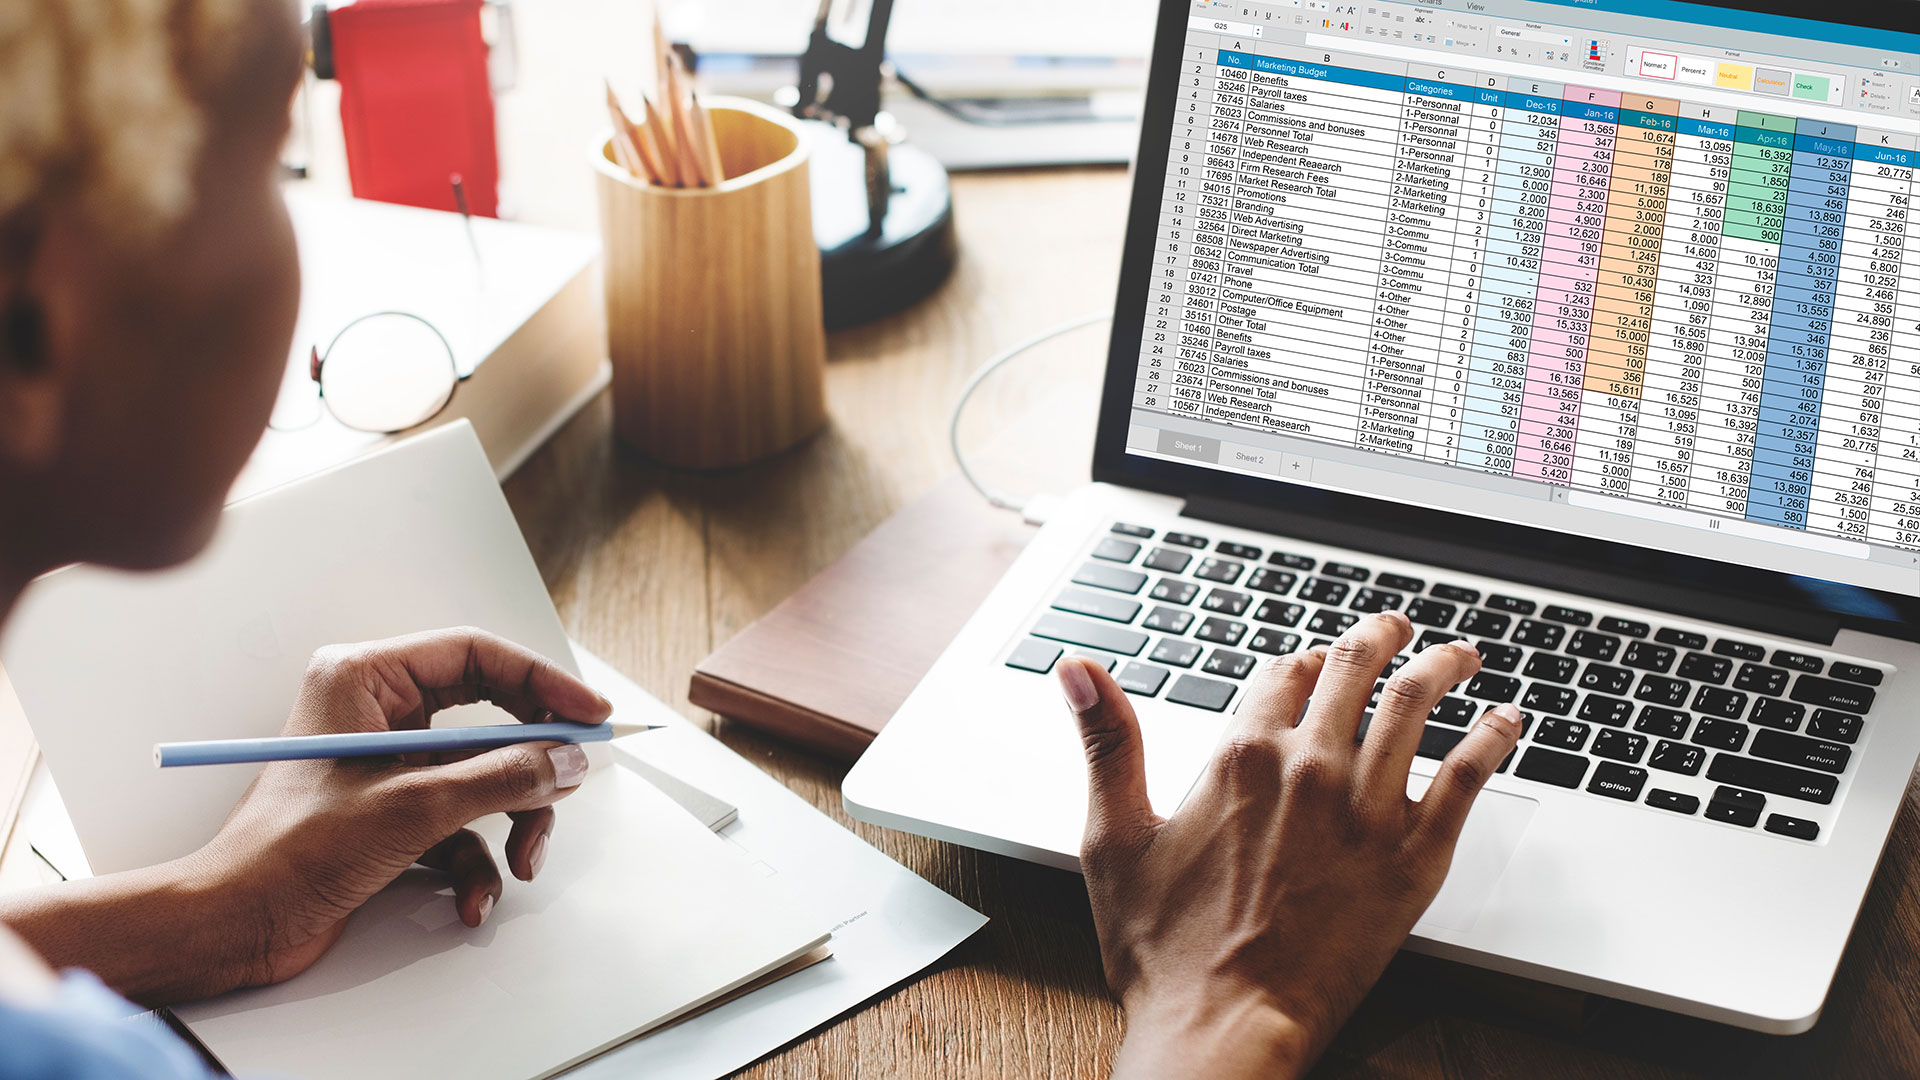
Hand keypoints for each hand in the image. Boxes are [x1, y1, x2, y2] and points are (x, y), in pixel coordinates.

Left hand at [0, 627, 611, 1003]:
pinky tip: (470, 900)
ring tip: (519, 863)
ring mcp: (386, 763)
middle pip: (490, 718)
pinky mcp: (391, 811)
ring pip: (483, 775)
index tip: (590, 716)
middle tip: (568, 785)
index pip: (477, 655)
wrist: (236, 926)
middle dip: (529, 766)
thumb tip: (567, 761)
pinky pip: (461, 822)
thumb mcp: (415, 807)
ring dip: (510, 823)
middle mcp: (376, 711)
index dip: (543, 683)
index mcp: (365, 679)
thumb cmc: (291, 853)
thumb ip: (502, 777)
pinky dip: (475, 863)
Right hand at [1056, 611, 1523, 1078]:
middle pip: (1355, 670)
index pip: (1283, 672)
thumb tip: (1077, 668)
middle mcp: (1309, 768)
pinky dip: (1493, 737)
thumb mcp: (1114, 837)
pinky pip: (1468, 776)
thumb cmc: (1164, 951)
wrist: (1224, 1026)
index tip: (1314, 660)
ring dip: (1443, 665)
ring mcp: (1367, 811)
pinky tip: (1507, 722)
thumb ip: (1106, 742)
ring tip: (1459, 654)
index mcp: (1240, 757)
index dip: (1301, 659)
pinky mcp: (1413, 858)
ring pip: (1416, 705)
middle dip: (1379, 637)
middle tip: (1396, 629)